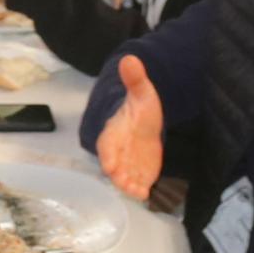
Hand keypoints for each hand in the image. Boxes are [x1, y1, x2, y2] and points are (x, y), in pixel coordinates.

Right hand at [96, 55, 162, 201]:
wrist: (146, 123)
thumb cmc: (139, 108)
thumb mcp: (142, 92)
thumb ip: (135, 80)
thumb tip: (130, 58)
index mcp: (113, 132)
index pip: (106, 144)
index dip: (108, 155)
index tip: (110, 165)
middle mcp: (117, 151)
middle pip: (113, 165)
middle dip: (118, 175)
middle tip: (125, 182)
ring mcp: (128, 164)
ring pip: (124, 178)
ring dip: (128, 186)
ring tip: (137, 191)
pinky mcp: (139, 172)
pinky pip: (137, 183)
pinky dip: (139, 190)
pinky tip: (146, 194)